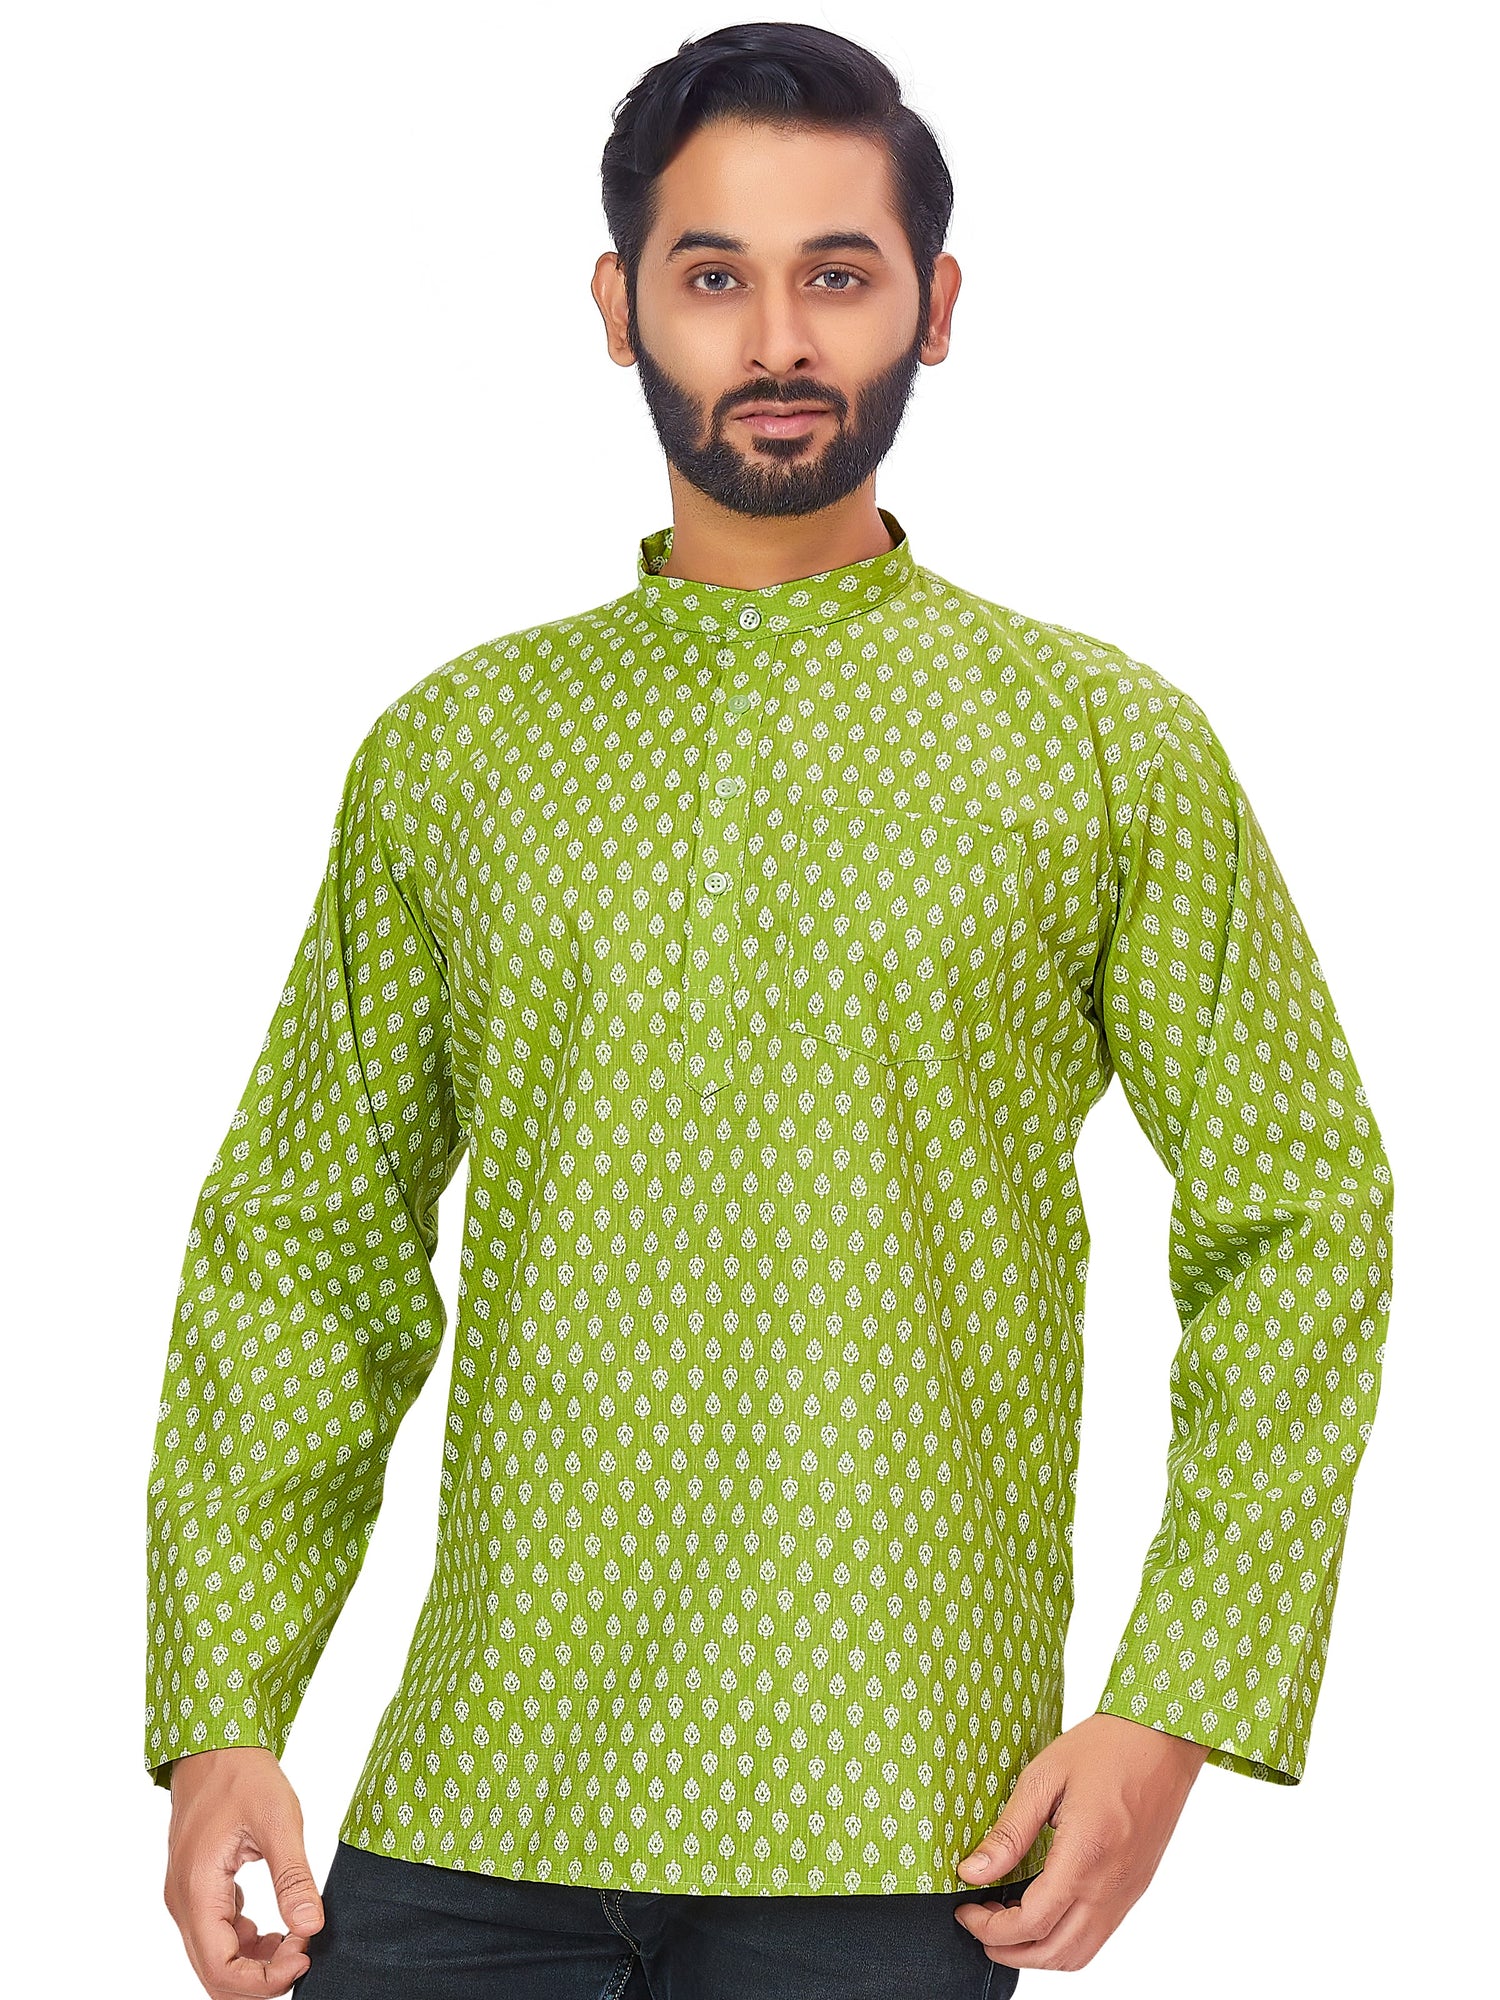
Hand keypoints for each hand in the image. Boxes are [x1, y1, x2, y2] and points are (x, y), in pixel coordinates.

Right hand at [161, 1746, 324, 1995]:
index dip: (262, 1980)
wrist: (215, 1746)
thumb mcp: (279, 1820)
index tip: (302, 1958)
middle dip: (261, 1976)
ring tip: (295, 1939)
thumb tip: (309, 1927)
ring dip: (254, 1963)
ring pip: (215, 1959)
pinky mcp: (198, 1891)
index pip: (220, 1969)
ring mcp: (187, 1899)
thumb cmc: (243, 1775)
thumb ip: (293, 1877)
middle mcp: (183, 1903)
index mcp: (197, 1891)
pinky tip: (276, 1928)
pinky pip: (217, 1937)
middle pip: (215, 1973)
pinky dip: (247, 1944)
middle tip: (303, 1952)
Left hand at [952, 1712, 1209, 1971]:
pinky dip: (1064, 1940)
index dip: (990, 1928)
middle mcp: (1111, 1887)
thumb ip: (1009, 1832)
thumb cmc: (1105, 1747)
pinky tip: (1042, 1911)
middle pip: (1055, 1953)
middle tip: (979, 1925)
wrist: (1162, 1739)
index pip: (1032, 1923)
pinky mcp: (1135, 1888)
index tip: (965, 1911)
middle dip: (1009, 1951)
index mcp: (1085, 1857)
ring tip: (1006, 1923)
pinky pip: (1098, 1936)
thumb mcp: (1044, 1777)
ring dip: (1038, 1953)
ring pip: (1080, 1954)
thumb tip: (973, 1872)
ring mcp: (1127, 1892)